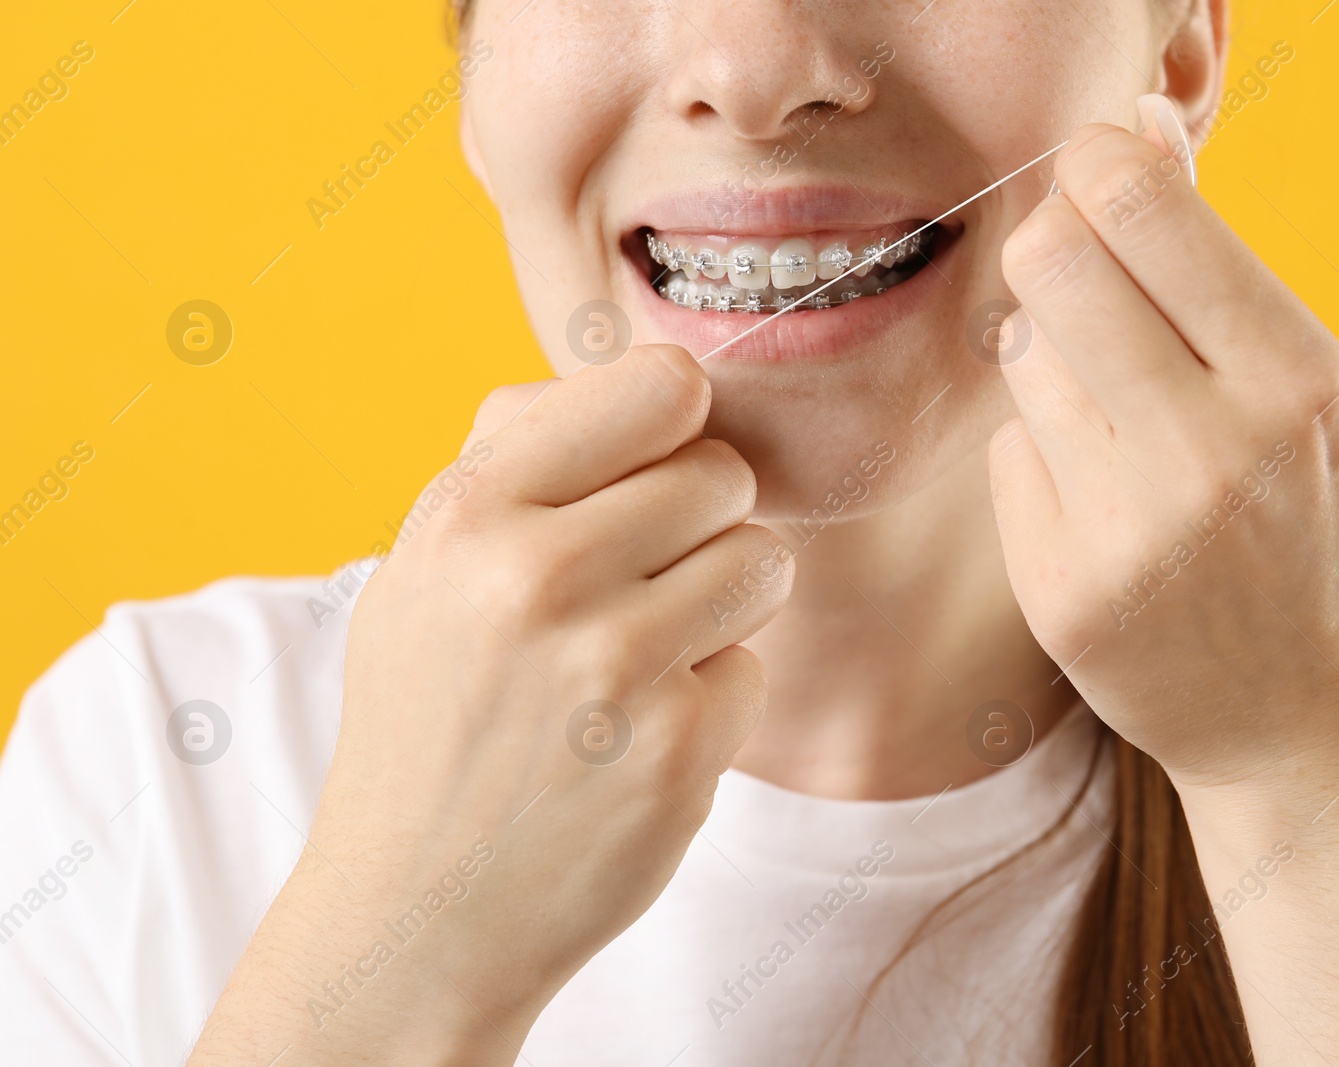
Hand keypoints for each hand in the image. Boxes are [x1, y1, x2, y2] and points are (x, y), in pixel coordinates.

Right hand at [190, 345, 791, 1061]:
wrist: (417, 916)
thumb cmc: (430, 725)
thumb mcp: (422, 573)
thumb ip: (523, 464)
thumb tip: (660, 385)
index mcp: (468, 513)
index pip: (657, 385)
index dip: (678, 421)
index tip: (663, 461)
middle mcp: (537, 578)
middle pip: (723, 474)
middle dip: (703, 522)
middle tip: (646, 580)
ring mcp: (614, 667)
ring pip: (763, 560)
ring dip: (724, 603)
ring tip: (646, 653)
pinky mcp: (681, 750)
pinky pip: (755, 667)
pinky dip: (715, 698)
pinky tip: (640, 736)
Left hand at [989, 119, 1338, 789]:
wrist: (1314, 729)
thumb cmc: (1328, 537)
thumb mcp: (1320, 395)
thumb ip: (1222, 268)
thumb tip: (1129, 131)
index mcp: (1293, 383)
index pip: (1141, 212)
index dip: (1096, 166)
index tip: (1095, 170)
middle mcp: (1204, 453)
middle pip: (1050, 264)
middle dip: (1056, 243)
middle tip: (1084, 270)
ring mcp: (1120, 530)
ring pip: (1022, 354)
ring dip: (1056, 356)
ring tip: (1124, 413)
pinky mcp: (1055, 588)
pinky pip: (1009, 452)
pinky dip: (1045, 452)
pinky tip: (1106, 499)